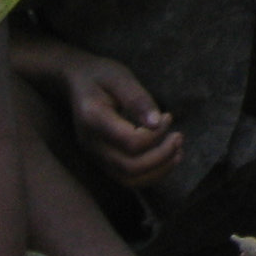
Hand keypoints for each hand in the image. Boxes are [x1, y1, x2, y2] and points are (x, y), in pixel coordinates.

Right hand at [62, 54, 179, 188]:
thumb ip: (137, 99)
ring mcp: (95, 156)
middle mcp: (92, 145)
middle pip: (130, 167)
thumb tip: (157, 123)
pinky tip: (168, 158)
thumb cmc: (100, 76)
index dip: (156, 135)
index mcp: (94, 120)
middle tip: (179, 137)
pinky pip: (127, 178)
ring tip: (178, 150)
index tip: (167, 116)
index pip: (130, 142)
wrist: (76, 82)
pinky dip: (150, 174)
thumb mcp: (119, 77)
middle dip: (161, 156)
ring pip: (129, 179)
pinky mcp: (103, 160)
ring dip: (159, 169)